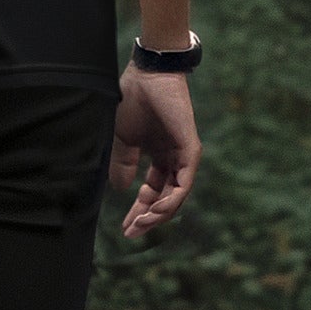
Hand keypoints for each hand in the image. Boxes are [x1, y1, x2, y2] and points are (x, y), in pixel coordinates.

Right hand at [110, 63, 200, 239]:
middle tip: (132, 233)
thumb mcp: (123, 140)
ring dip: (159, 214)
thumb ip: (123, 165)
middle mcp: (173, 158)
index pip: (152, 192)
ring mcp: (183, 155)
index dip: (139, 211)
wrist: (146, 76)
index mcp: (158, 155)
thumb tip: (119, 190)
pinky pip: (184, 184)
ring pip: (176, 196)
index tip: (125, 228)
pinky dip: (170, 200)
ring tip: (141, 225)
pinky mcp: (190, 150)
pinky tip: (154, 211)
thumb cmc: (133, 101)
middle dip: (148, 218)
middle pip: (165, 198)